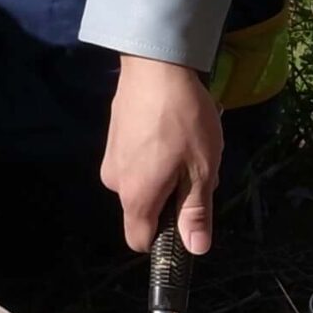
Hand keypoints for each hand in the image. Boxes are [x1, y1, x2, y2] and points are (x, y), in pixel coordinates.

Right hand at [102, 54, 221, 253]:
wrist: (155, 64)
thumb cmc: (183, 120)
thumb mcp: (201, 169)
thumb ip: (196, 212)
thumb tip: (195, 249)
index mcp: (136, 197)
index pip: (139, 242)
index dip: (164, 239)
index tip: (186, 218)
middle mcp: (114, 183)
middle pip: (144, 208)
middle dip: (171, 197)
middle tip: (197, 166)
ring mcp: (110, 156)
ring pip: (142, 181)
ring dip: (165, 172)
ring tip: (186, 142)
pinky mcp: (113, 135)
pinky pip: (136, 158)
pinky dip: (154, 153)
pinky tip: (171, 127)